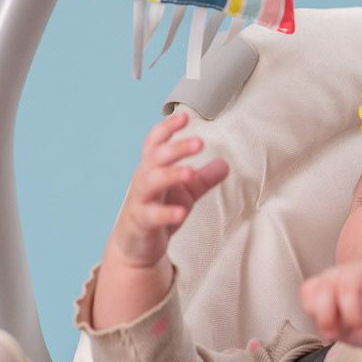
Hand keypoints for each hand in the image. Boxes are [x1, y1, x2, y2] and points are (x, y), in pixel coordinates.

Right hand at [108, 112, 228, 269]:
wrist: (135, 245)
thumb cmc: (159, 209)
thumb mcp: (186, 192)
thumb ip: (204, 178)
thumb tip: (225, 164)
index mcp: (153, 167)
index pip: (155, 142)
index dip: (167, 128)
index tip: (184, 116)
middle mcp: (144, 180)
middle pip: (155, 158)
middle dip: (176, 148)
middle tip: (200, 142)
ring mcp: (140, 201)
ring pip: (150, 182)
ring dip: (170, 175)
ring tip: (190, 171)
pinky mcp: (141, 223)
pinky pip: (152, 216)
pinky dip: (166, 213)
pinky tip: (181, 212)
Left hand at [300, 260, 361, 349]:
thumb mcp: (344, 331)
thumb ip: (327, 322)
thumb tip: (321, 320)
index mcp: (332, 284)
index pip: (309, 289)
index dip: (315, 311)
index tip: (330, 330)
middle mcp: (347, 272)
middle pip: (326, 284)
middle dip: (332, 314)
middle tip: (348, 331)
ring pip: (347, 283)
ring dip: (354, 314)